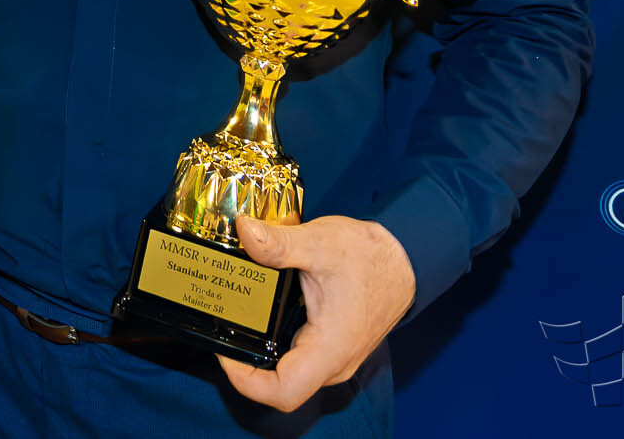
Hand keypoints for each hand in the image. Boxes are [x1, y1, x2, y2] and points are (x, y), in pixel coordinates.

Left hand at [216, 214, 414, 411]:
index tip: (225, 349)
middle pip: (279, 387)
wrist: (403, 259)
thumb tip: (245, 232)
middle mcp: (332, 364)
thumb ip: (280, 243)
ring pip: (286, 374)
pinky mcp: (329, 348)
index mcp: (330, 348)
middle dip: (244, 364)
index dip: (245, 380)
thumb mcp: (321, 243)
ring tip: (232, 321)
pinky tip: (255, 318)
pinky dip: (272, 345)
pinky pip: (295, 359)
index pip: (284, 392)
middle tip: (221, 329)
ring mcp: (332, 359)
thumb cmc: (369, 256)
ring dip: (257, 355)